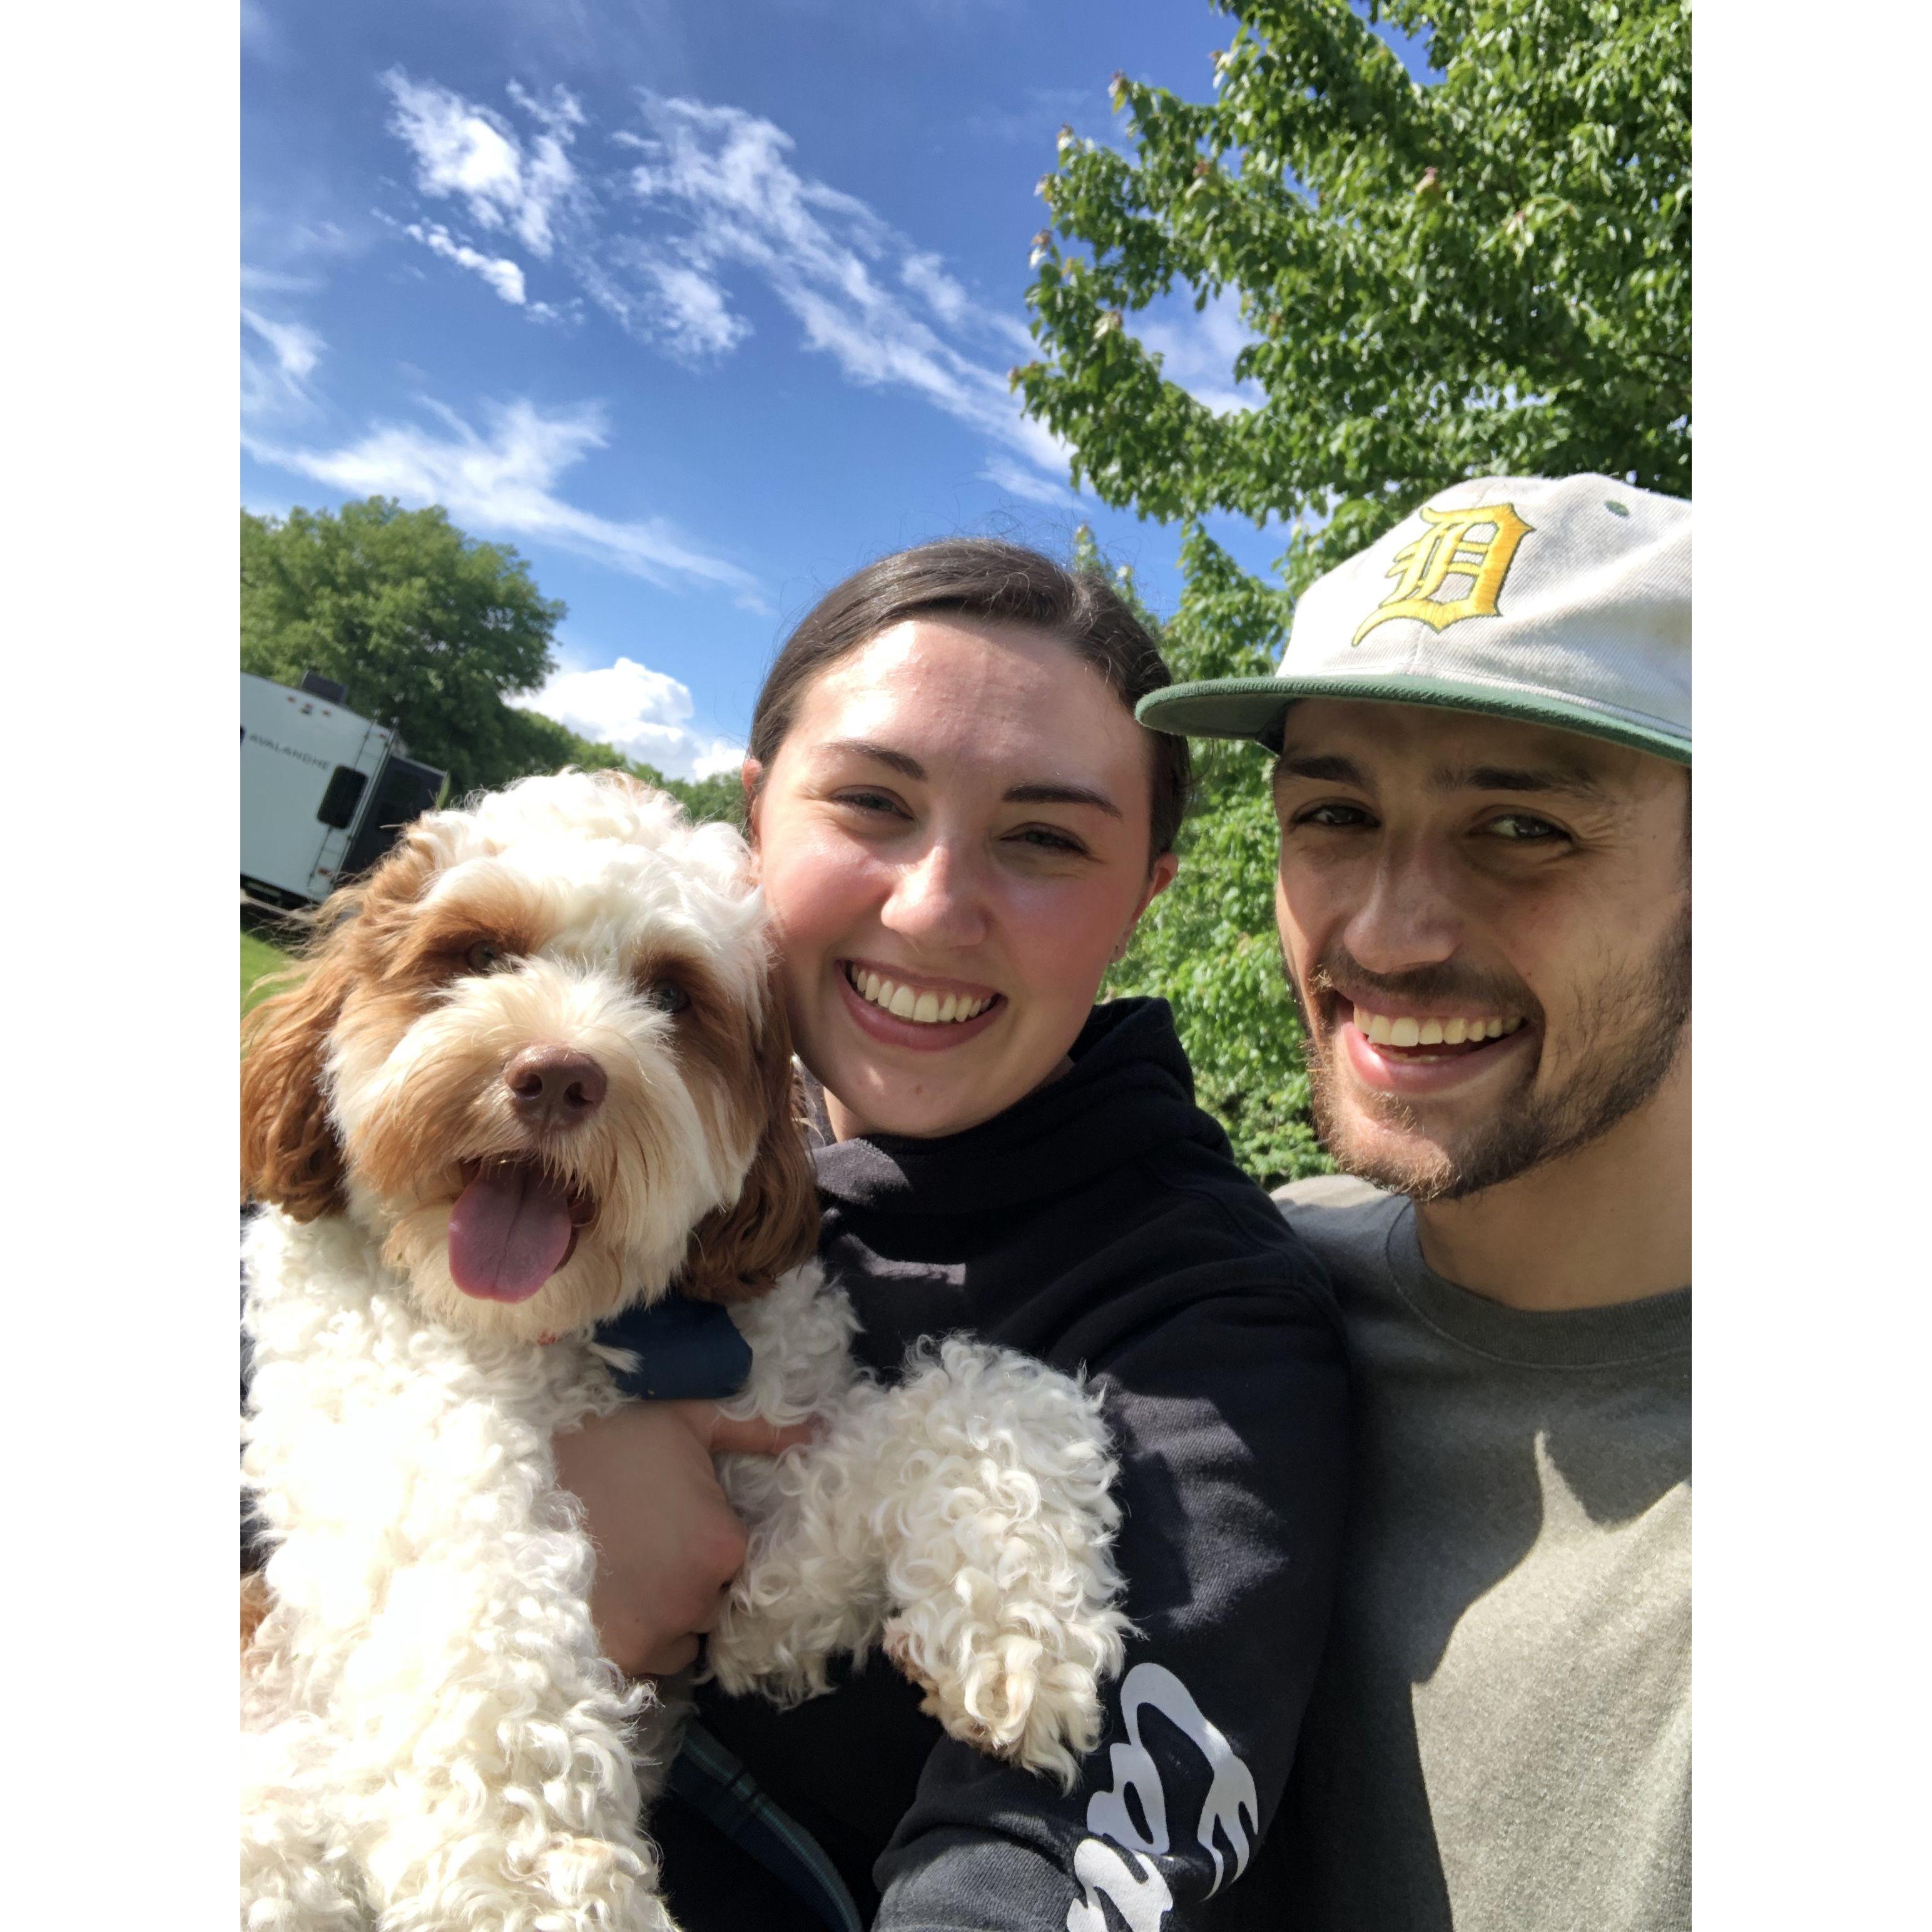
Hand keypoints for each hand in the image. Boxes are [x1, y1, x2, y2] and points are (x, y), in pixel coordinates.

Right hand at [554, 1401, 812, 1678]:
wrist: (520, 1477)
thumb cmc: (609, 1441)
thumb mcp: (687, 1420)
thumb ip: (756, 1430)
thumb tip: (816, 1429)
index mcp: (723, 1548)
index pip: (733, 1563)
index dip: (704, 1543)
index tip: (670, 1524)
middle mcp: (696, 1602)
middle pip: (708, 1606)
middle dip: (685, 1583)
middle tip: (642, 1546)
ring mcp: (651, 1637)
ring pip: (676, 1641)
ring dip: (660, 1618)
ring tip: (620, 1574)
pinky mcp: (609, 1658)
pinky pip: (639, 1663)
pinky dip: (626, 1640)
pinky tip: (601, 1598)